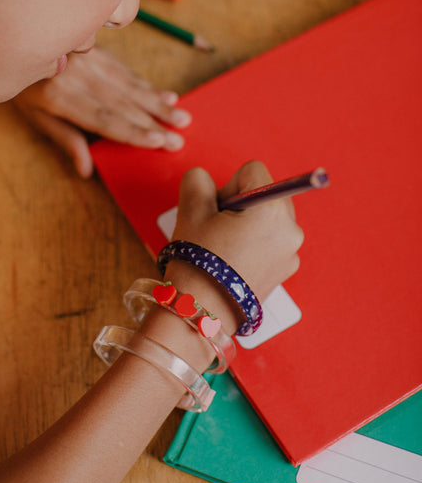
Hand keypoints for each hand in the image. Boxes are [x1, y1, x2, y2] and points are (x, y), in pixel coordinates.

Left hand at [13, 47, 191, 176]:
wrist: (12, 39)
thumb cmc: (23, 88)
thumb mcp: (36, 117)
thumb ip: (65, 139)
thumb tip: (87, 170)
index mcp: (60, 96)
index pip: (103, 118)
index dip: (133, 131)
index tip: (158, 141)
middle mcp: (78, 75)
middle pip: (123, 104)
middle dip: (154, 123)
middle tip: (179, 139)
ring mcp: (89, 59)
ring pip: (131, 86)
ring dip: (159, 104)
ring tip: (183, 118)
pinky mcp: (97, 50)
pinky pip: (127, 71)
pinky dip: (148, 85)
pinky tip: (168, 95)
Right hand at [166, 161, 303, 333]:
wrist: (201, 312)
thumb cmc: (197, 261)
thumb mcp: (190, 211)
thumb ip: (198, 181)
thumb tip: (204, 178)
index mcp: (270, 209)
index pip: (252, 171)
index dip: (228, 186)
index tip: (216, 210)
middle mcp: (290, 228)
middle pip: (265, 193)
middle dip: (241, 204)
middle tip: (218, 229)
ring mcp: (291, 251)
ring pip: (269, 217)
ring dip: (249, 223)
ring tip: (226, 247)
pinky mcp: (286, 268)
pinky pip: (273, 240)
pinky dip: (256, 243)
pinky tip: (236, 261)